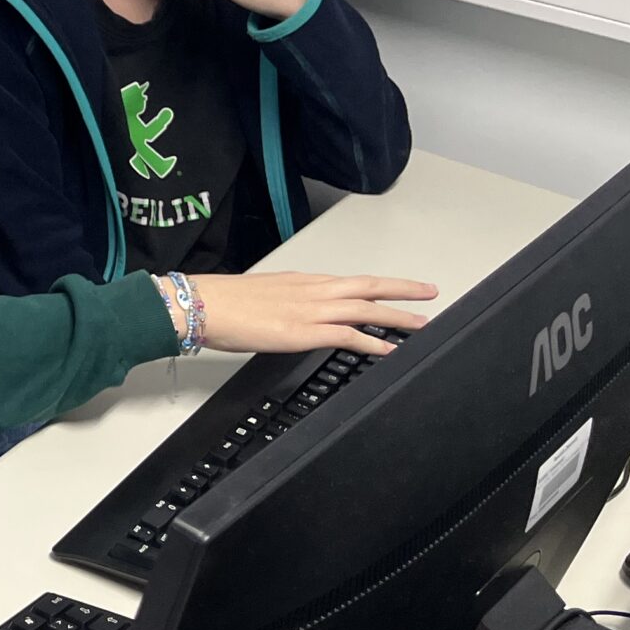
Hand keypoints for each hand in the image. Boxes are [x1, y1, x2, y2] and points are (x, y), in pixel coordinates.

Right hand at [181, 272, 435, 355]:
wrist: (200, 305)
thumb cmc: (221, 302)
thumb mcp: (260, 295)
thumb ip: (283, 302)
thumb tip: (290, 314)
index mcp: (301, 281)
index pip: (349, 281)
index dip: (377, 283)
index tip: (397, 286)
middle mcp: (311, 291)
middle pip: (367, 286)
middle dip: (402, 289)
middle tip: (429, 292)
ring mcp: (309, 310)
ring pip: (365, 308)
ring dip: (397, 315)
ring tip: (422, 322)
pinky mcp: (303, 331)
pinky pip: (347, 336)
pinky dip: (372, 341)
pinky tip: (388, 348)